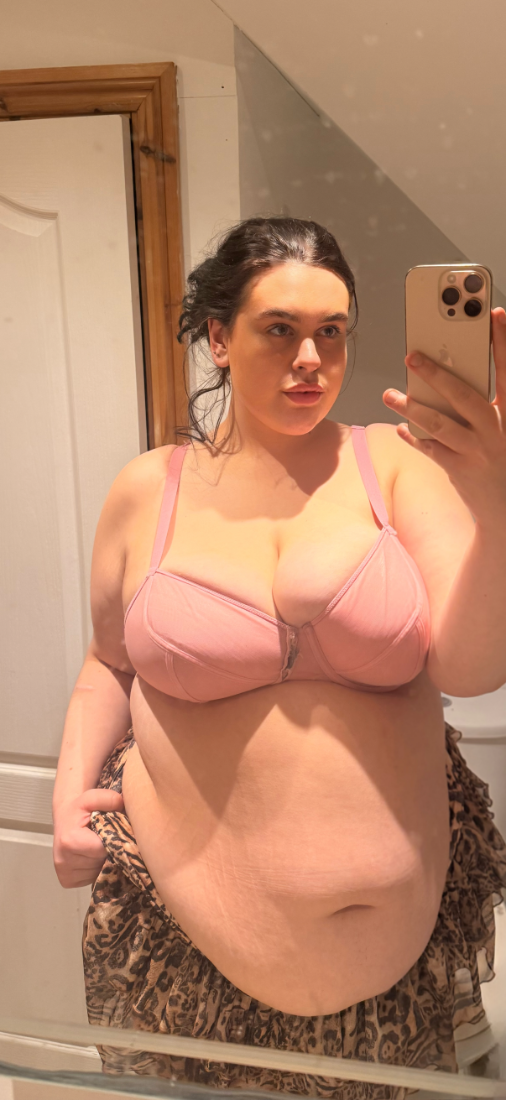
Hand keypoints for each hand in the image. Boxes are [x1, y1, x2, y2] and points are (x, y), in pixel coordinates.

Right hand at [53, 787, 123, 888]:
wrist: (65, 817)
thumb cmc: (80, 808)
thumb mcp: (93, 797)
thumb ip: (109, 799)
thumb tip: (123, 805)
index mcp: (70, 841)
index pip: (103, 849)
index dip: (113, 840)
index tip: (114, 832)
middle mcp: (63, 860)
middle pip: (101, 862)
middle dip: (109, 851)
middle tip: (106, 838)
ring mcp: (64, 873)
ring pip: (98, 873)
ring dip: (103, 861)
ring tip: (98, 847)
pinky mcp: (67, 881)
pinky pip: (91, 879)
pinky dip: (96, 869)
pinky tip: (92, 856)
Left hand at [382, 307, 505, 527]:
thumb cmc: (502, 456)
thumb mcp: (504, 426)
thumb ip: (487, 403)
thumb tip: (452, 375)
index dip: (503, 341)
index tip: (493, 313)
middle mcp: (497, 430)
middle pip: (465, 396)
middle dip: (437, 374)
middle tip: (412, 357)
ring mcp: (478, 452)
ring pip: (441, 424)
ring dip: (412, 408)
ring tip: (390, 395)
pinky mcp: (461, 470)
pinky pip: (432, 450)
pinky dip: (415, 437)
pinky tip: (401, 426)